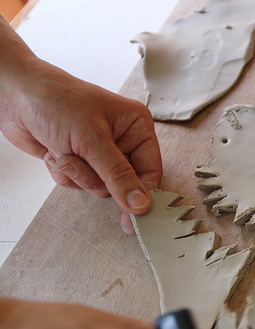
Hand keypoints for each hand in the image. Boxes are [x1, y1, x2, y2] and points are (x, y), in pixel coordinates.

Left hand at [0, 17, 161, 233]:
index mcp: (136, 127)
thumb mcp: (92, 140)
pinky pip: (79, 183)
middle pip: (124, 183)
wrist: (13, 94)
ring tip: (63, 152)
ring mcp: (100, 151)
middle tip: (78, 162)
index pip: (150, 171)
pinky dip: (64, 173)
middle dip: (97, 178)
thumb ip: (119, 176)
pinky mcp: (80, 160)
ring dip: (77, 174)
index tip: (133, 218)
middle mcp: (123, 140)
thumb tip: (141, 205)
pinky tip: (53, 152)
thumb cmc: (56, 103)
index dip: (142, 194)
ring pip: (100, 186)